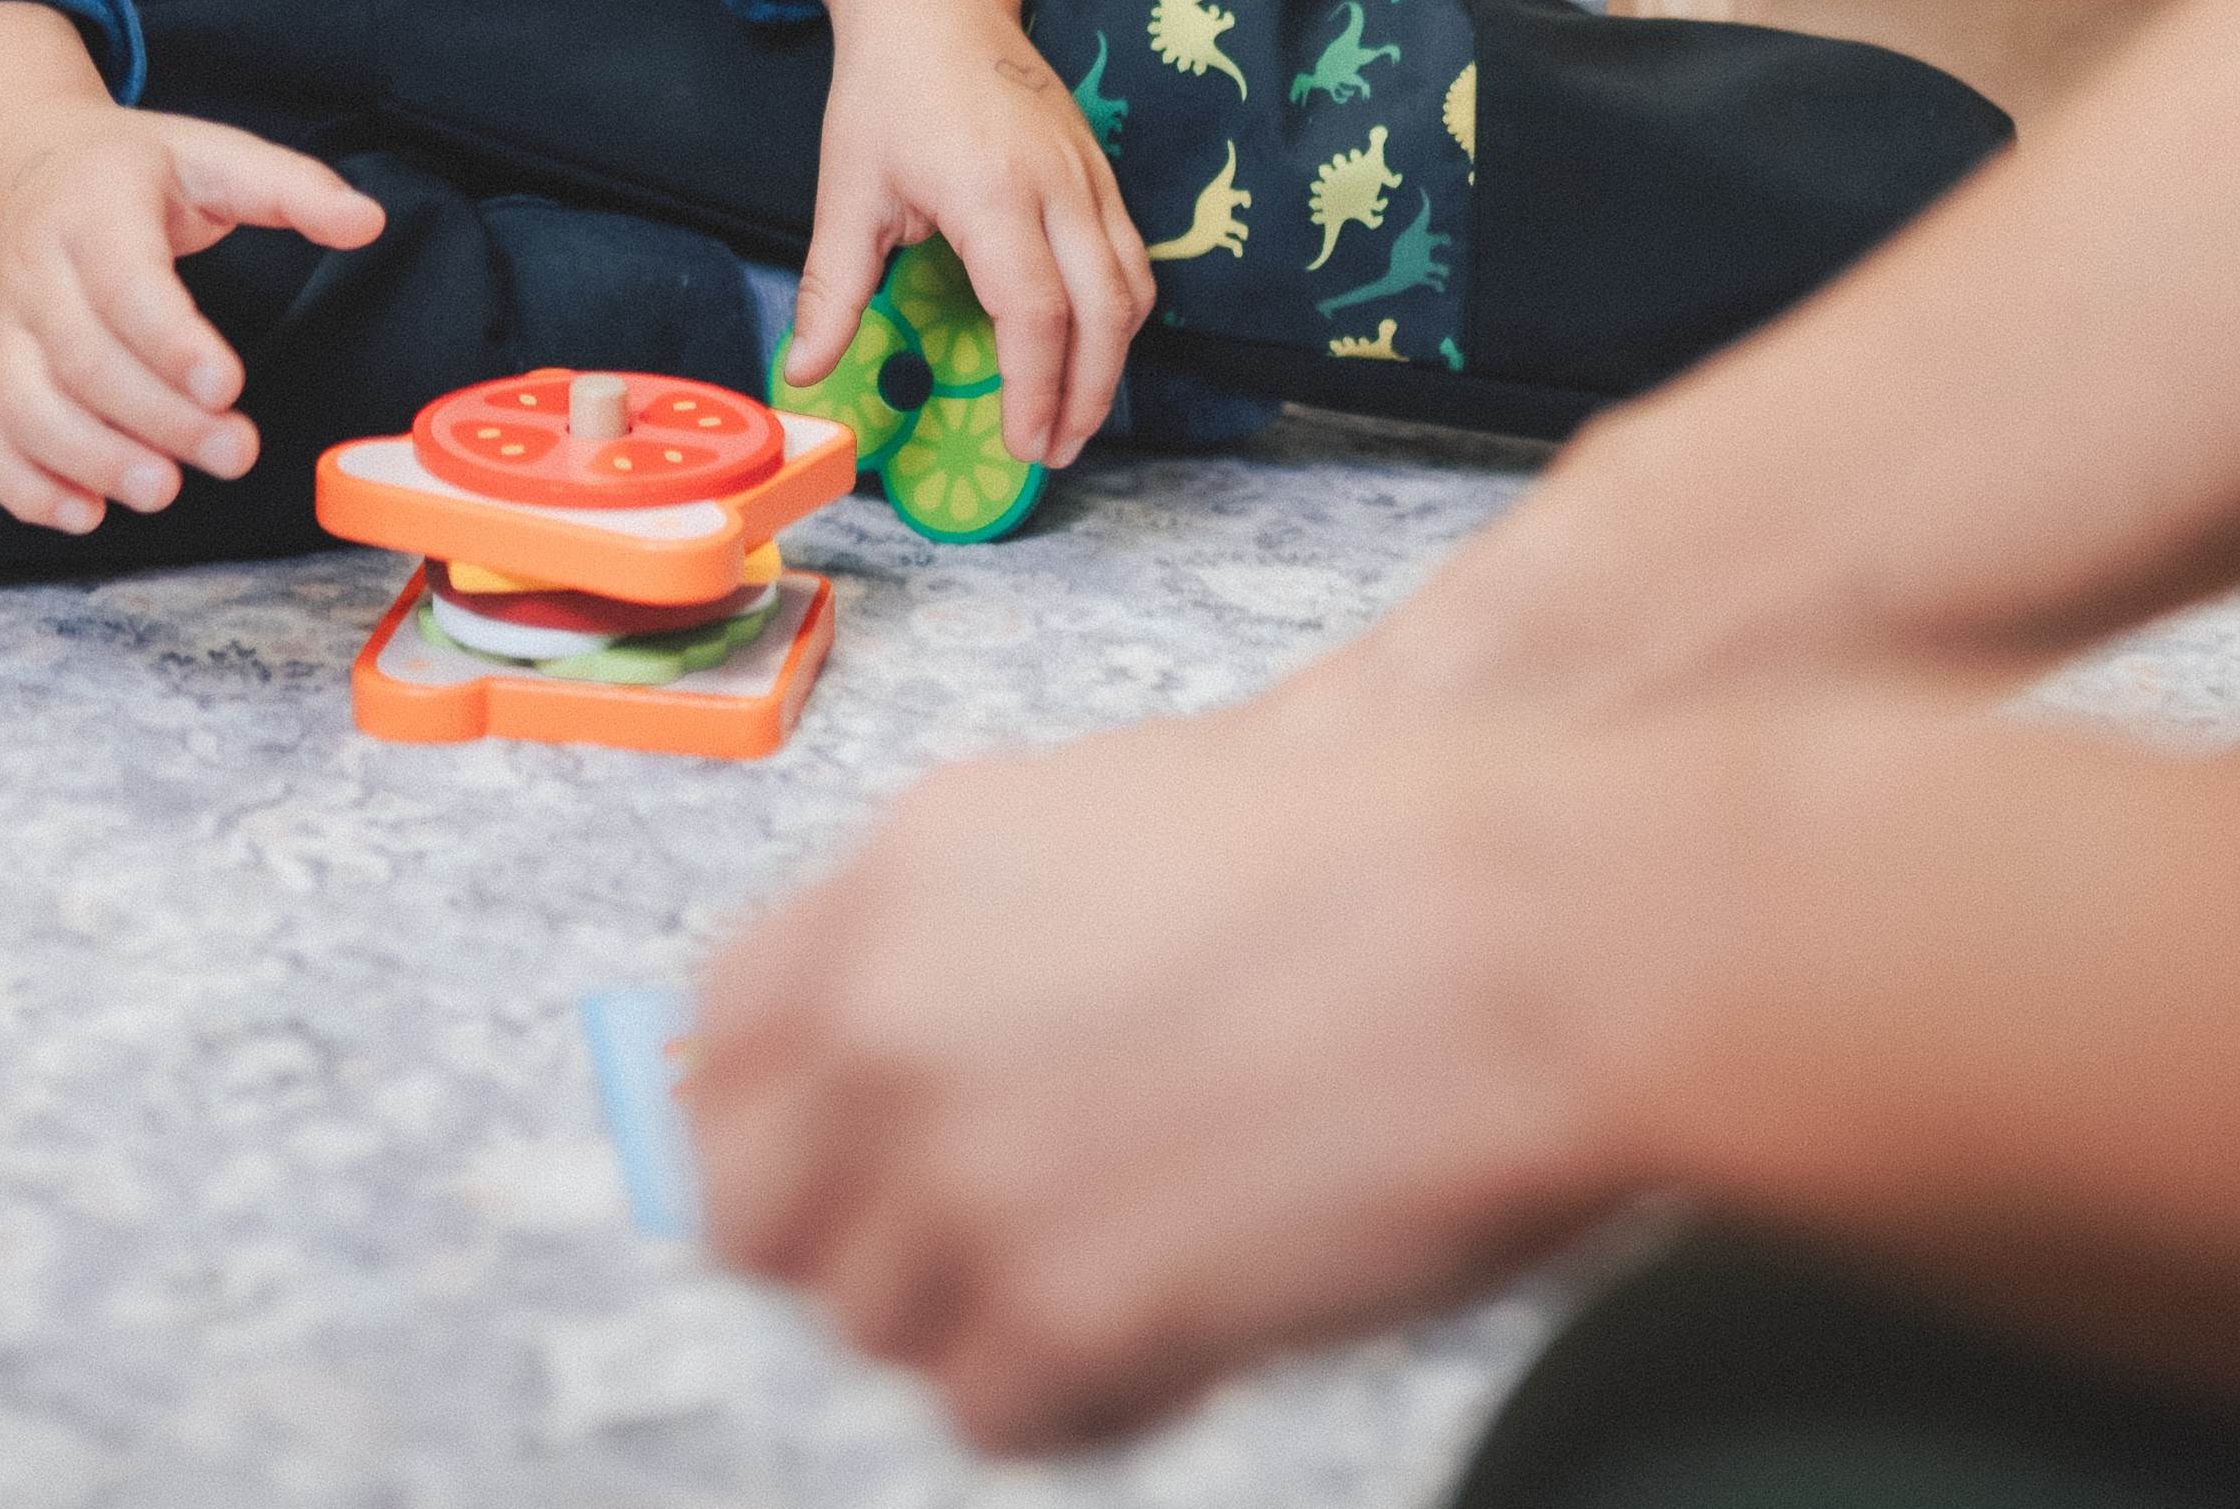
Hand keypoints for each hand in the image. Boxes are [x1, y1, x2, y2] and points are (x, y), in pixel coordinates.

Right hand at [0, 1, 384, 536]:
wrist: (9, 164)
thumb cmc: (124, 170)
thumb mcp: (206, 153)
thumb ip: (289, 187)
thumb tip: (366, 223)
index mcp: (92, 209)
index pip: (122, 284)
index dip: (171, 342)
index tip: (227, 385)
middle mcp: (33, 272)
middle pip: (82, 360)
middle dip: (158, 418)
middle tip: (233, 454)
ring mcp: (2, 330)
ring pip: (25, 409)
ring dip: (93, 460)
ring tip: (163, 489)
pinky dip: (25, 488)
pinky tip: (86, 512)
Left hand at [694, 679, 1718, 1453]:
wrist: (1519, 933)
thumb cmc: (1365, 866)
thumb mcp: (1093, 826)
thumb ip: (947, 935)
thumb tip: (868, 1052)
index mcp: (886, 891)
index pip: (719, 1048)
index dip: (779, 1121)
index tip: (841, 1165)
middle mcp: (886, 1030)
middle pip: (754, 1213)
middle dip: (852, 1242)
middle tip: (974, 1253)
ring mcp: (960, 1178)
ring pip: (876, 1326)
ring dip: (982, 1319)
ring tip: (1127, 1266)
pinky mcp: (1059, 1313)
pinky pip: (993, 1413)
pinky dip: (1077, 1395)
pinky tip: (1177, 1326)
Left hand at [788, 0, 1151, 465]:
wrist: (935, 1)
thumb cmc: (887, 90)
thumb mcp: (847, 189)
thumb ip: (833, 290)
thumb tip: (802, 371)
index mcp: (991, 192)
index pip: (1035, 312)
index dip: (1036, 389)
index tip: (1024, 443)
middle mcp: (1057, 185)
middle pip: (1106, 311)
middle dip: (1087, 394)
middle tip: (1054, 450)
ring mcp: (1089, 174)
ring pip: (1133, 286)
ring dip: (1113, 361)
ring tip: (1073, 414)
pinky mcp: (1100, 169)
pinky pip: (1132, 254)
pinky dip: (1121, 312)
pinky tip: (1088, 346)